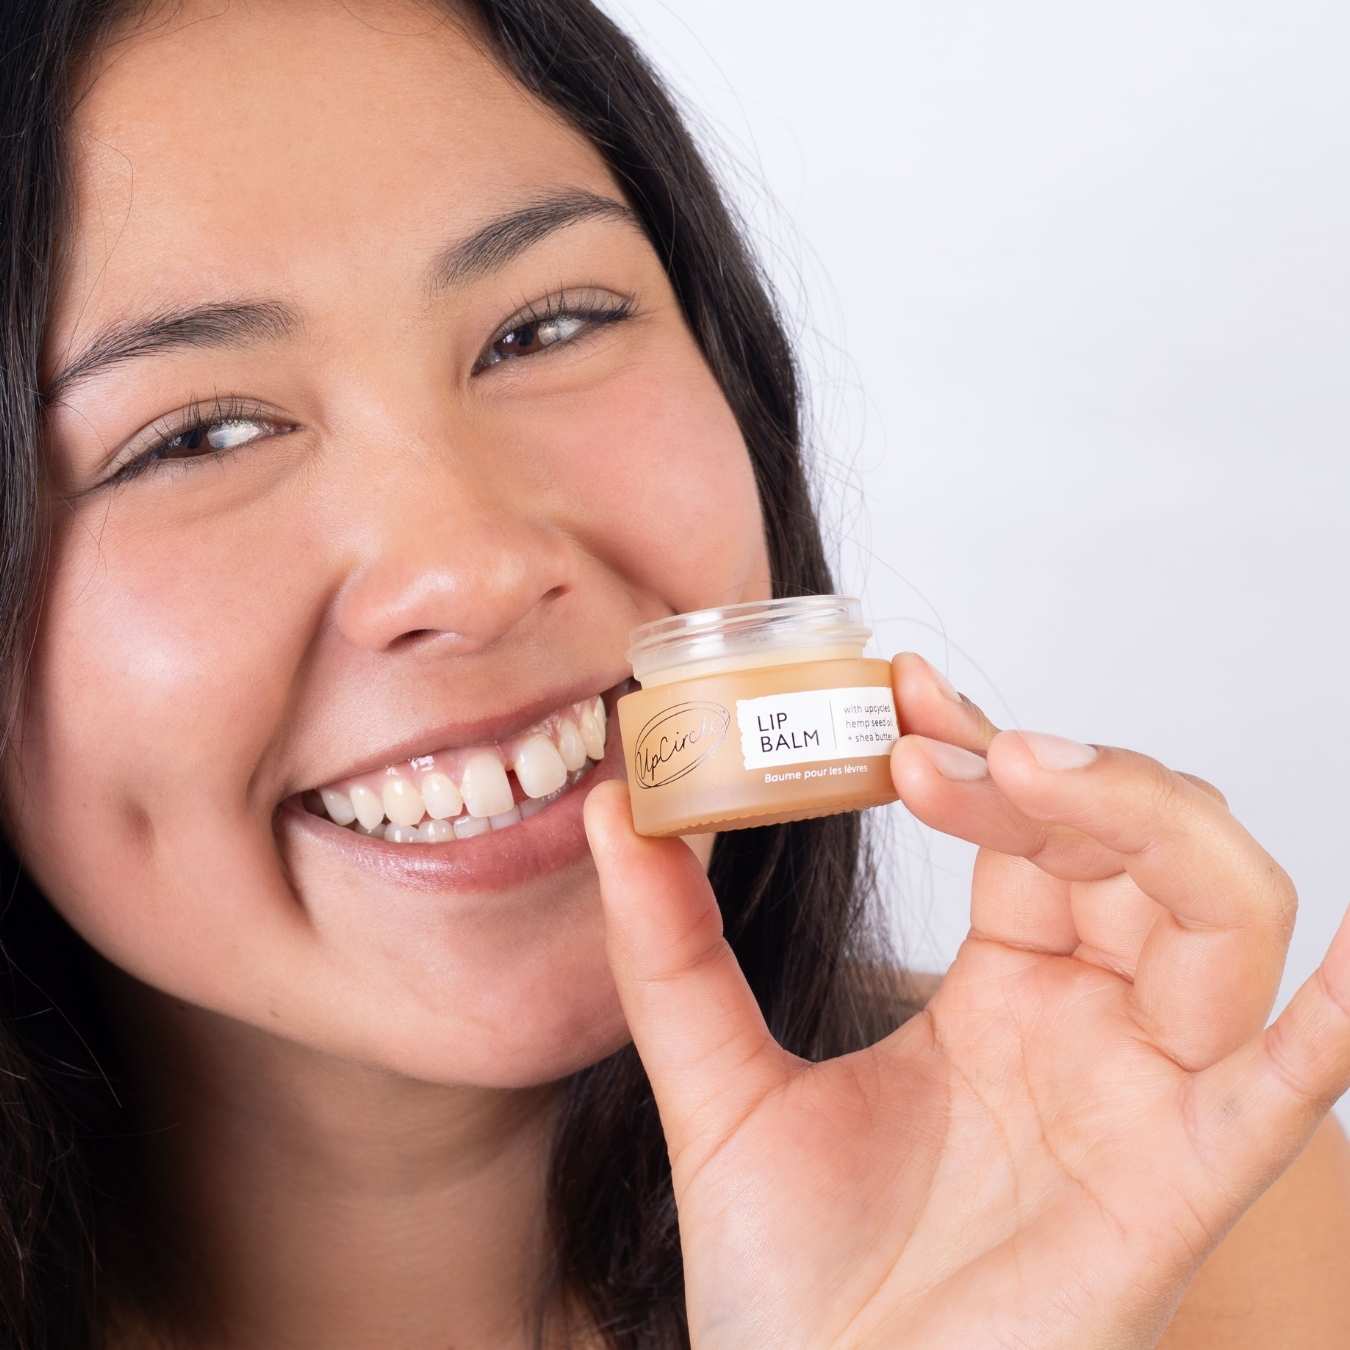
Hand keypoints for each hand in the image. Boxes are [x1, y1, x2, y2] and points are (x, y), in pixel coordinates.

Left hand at [581, 652, 1349, 1348]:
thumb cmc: (790, 1278)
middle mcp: (1089, 1028)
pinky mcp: (1176, 1184)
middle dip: (1053, 770)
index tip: (901, 685)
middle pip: (1132, 848)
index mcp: (1001, 996)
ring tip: (1033, 776)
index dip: (982, 748)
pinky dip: (1339, 1016)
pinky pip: (1285, 1088)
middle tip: (937, 744)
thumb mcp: (715, 1081)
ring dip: (1149, 821)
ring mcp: (1141, 1095)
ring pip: (1218, 915)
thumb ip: (668, 945)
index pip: (1028, 830)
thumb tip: (611, 804)